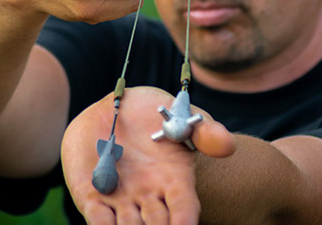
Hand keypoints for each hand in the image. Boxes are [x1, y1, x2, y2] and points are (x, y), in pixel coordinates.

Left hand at [61, 86, 235, 224]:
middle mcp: (149, 196)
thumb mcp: (182, 117)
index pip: (184, 208)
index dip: (184, 221)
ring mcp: (121, 198)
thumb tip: (228, 144)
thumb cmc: (155, 114)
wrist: (114, 109)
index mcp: (175, 181)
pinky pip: (98, 218)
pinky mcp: (93, 196)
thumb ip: (205, 132)